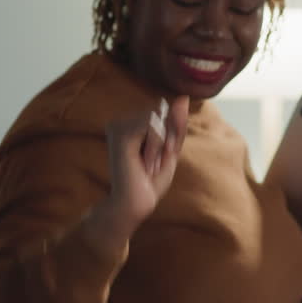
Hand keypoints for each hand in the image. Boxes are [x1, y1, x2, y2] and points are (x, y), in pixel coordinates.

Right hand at [84, 96, 188, 253]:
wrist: (134, 205)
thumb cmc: (150, 181)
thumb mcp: (170, 149)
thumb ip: (176, 123)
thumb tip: (183, 97)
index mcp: (130, 124)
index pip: (165, 113)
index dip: (171, 135)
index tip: (157, 159)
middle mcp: (121, 121)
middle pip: (162, 113)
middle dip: (167, 139)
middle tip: (152, 164)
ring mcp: (118, 125)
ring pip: (159, 118)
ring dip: (161, 144)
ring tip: (147, 164)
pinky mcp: (120, 133)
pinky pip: (152, 124)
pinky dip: (156, 145)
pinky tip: (144, 163)